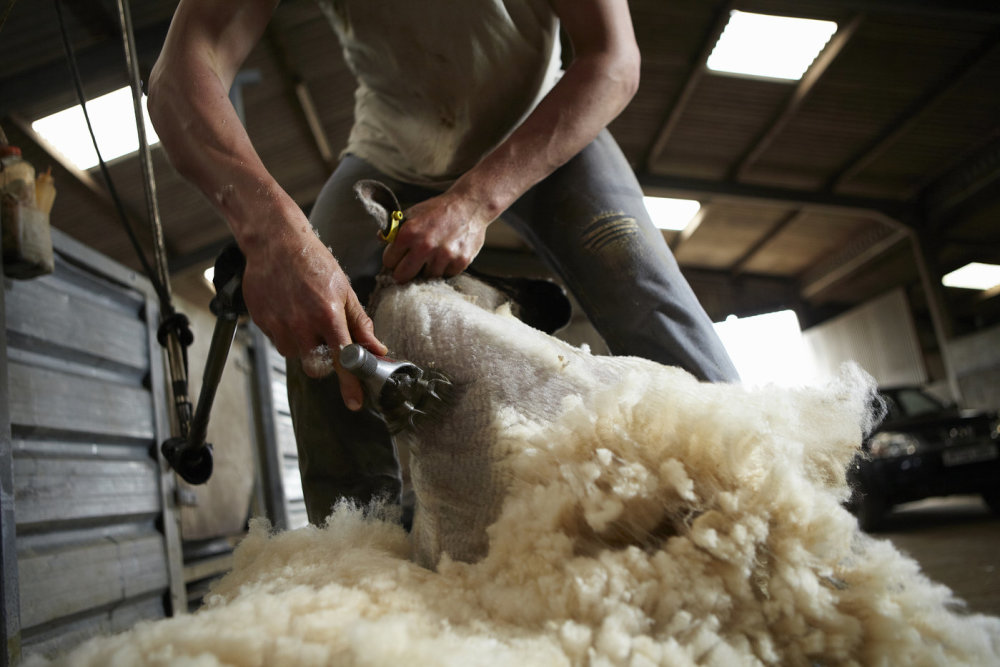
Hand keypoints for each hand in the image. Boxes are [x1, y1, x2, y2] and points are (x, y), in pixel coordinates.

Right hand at [240, 228, 386, 410]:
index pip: (343, 360)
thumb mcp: (345, 290)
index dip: (350, 385)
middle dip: (324, 362)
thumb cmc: (314, 262)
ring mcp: (279, 324)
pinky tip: (289, 310)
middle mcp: (302, 323)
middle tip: (325, 340)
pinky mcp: (262, 322)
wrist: (276, 241)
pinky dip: (286, 334)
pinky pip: (278, 341)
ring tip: (305, 316)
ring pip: (295, 355)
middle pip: (316, 367)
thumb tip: (377, 349)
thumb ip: (360, 323)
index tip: (355, 403)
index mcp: (328, 315)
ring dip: (303, 346)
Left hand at [382, 192, 488, 282]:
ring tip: (433, 256)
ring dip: (428, 270)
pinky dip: (445, 269)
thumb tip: (381, 238)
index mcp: (409, 233)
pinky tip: (447, 256)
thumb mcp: (414, 212)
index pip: (388, 261)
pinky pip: (445, 276)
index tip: (399, 257)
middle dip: (405, 271)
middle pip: (402, 276)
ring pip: (426, 278)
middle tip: (412, 264)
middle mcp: (425, 246)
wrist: (470, 205)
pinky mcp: (460, 262)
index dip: (393, 259)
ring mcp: (443, 256)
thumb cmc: (440, 209)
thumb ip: (396, 228)